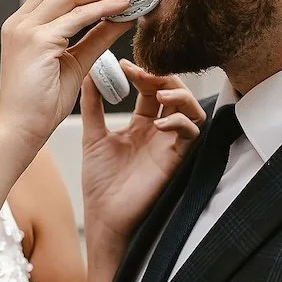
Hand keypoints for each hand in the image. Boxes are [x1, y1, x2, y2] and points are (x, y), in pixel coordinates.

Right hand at [0, 0, 137, 153]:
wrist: (20, 132)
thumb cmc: (41, 105)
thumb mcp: (75, 63)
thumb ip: (97, 37)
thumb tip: (123, 17)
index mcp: (23, 25)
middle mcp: (20, 22)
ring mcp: (26, 29)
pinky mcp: (37, 41)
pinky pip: (77, 17)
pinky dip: (103, 9)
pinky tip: (122, 9)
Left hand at [78, 64, 204, 249]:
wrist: (103, 216)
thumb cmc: (99, 183)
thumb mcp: (92, 136)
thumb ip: (93, 105)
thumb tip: (89, 72)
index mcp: (141, 124)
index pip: (151, 88)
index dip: (142, 73)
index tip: (123, 65)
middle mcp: (159, 132)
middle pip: (174, 92)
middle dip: (162, 77)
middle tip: (142, 73)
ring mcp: (169, 145)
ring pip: (192, 109)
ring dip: (180, 95)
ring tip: (159, 93)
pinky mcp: (176, 160)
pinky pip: (191, 134)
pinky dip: (180, 123)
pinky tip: (160, 124)